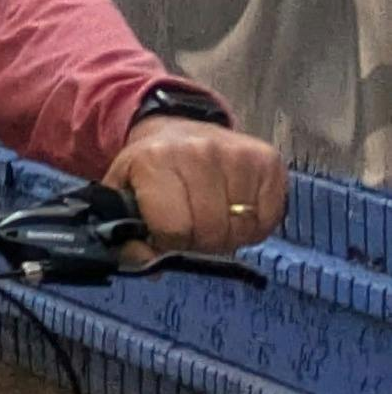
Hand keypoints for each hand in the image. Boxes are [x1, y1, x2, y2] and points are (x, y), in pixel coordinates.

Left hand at [104, 118, 285, 255]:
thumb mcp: (123, 193)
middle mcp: (198, 152)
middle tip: (192, 230)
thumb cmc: (150, 167)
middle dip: (201, 242)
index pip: (174, 229)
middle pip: (212, 231)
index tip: (167, 235)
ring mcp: (237, 155)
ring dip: (229, 236)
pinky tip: (236, 211)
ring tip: (212, 219)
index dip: (171, 243)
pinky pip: (270, 218)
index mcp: (154, 161)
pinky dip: (255, 226)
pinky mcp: (268, 160)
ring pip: (243, 228)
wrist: (177, 127)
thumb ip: (126, 235)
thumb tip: (151, 266)